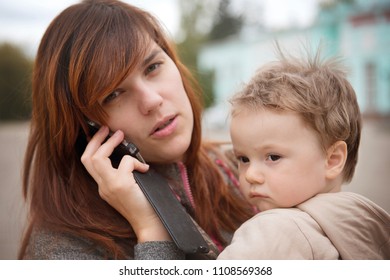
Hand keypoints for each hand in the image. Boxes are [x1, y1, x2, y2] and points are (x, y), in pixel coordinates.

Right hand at [81, 126, 170, 241]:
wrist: (150, 223)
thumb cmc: (144, 204)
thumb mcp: (129, 187)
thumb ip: (124, 173)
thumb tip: (127, 154)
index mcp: (103, 187)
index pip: (88, 164)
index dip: (92, 146)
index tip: (101, 134)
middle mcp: (102, 187)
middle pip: (87, 158)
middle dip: (95, 139)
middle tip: (106, 128)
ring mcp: (109, 186)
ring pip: (97, 158)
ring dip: (108, 143)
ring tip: (119, 135)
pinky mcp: (121, 185)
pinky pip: (125, 162)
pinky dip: (136, 161)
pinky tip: (145, 168)